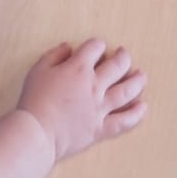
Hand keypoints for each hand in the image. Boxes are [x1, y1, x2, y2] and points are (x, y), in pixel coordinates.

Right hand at [17, 39, 146, 160]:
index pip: (95, 48)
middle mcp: (94, 85)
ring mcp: (99, 108)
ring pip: (126, 91)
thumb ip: (54, 55)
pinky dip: (135, 114)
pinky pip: (123, 121)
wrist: (36, 133)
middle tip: (125, 54)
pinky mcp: (100, 128)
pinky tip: (142, 107)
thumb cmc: (34, 101)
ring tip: (142, 76)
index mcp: (78, 68)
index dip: (97, 45)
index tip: (97, 48)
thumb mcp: (38, 71)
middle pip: (117, 66)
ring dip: (137, 82)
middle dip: (123, 57)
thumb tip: (68, 47)